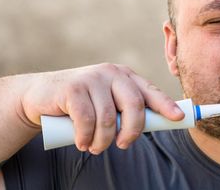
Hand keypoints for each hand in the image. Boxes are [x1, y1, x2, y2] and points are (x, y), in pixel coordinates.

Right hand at [21, 63, 183, 153]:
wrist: (41, 95)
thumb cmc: (82, 104)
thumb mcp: (107, 104)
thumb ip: (126, 111)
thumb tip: (156, 126)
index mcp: (126, 76)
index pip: (150, 91)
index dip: (166, 105)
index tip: (178, 117)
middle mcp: (112, 73)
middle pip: (134, 105)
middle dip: (132, 131)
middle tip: (123, 145)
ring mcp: (92, 78)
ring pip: (109, 118)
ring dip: (103, 140)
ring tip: (94, 147)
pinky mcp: (73, 88)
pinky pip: (87, 120)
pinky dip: (86, 137)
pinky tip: (82, 143)